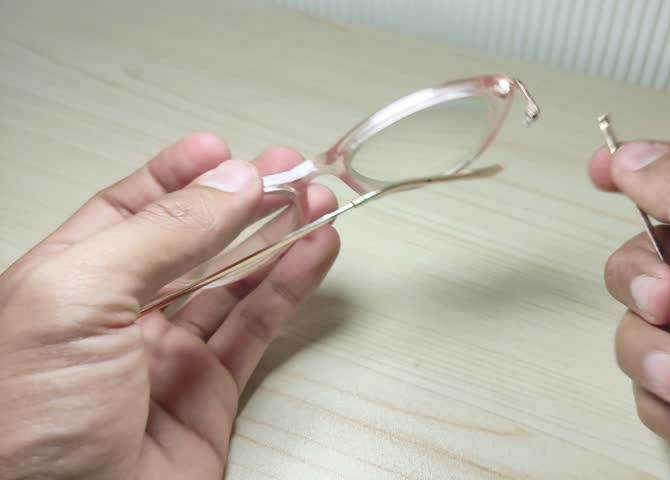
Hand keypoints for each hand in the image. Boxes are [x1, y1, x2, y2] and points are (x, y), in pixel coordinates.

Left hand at [0, 133, 339, 479]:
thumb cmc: (22, 426)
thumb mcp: (79, 297)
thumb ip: (161, 233)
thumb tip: (229, 182)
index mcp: (67, 282)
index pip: (128, 210)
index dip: (178, 176)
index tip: (224, 150)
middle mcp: (117, 316)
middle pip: (192, 241)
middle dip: (241, 202)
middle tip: (289, 172)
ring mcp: (166, 357)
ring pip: (234, 282)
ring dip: (277, 239)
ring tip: (315, 203)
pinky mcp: (210, 396)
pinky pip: (257, 328)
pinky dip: (290, 288)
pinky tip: (312, 254)